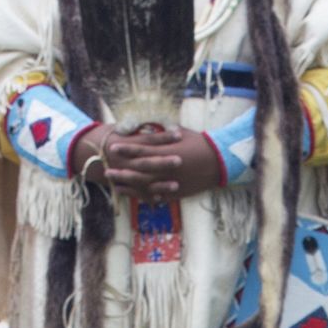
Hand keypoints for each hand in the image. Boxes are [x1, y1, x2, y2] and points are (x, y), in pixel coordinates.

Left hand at [96, 121, 225, 197]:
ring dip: (130, 187)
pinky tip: (135, 197)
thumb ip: (162, 134)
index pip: (143, 150)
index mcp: (168, 151)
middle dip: (123, 171)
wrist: (220, 162)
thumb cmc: (201, 143)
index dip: (127, 149)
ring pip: (147, 187)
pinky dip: (146, 197)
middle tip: (107, 171)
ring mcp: (173, 182)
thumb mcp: (181, 133)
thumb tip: (147, 129)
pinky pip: (159, 196)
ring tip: (116, 187)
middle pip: (141, 171)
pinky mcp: (178, 192)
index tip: (113, 148)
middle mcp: (168, 168)